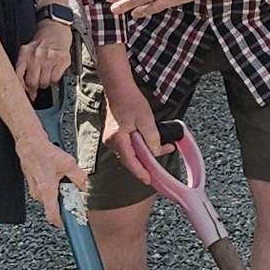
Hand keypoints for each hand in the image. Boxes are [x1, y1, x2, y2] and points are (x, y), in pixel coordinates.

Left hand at [15, 19, 77, 98]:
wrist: (56, 29)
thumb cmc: (42, 43)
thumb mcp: (28, 52)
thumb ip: (25, 70)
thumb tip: (29, 92)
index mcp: (24, 54)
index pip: (17, 76)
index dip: (21, 89)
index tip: (22, 94)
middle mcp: (35, 55)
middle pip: (32, 82)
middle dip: (35, 86)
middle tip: (37, 82)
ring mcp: (49, 57)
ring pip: (44, 82)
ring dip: (45, 83)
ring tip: (46, 75)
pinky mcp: (61, 59)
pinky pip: (55, 79)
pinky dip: (55, 79)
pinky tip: (54, 73)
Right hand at [16, 133, 85, 227]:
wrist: (30, 142)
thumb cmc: (45, 152)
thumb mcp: (68, 164)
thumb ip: (79, 178)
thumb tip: (87, 188)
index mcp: (47, 191)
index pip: (53, 216)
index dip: (63, 223)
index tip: (72, 223)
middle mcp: (38, 194)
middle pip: (54, 206)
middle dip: (65, 202)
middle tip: (72, 191)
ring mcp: (34, 189)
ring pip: (50, 198)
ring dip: (59, 193)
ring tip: (63, 178)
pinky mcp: (33, 183)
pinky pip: (45, 191)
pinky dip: (53, 187)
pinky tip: (56, 175)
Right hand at [99, 70, 165, 184]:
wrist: (119, 90)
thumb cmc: (131, 101)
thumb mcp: (146, 119)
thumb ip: (152, 138)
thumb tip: (156, 152)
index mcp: (118, 139)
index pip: (130, 161)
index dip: (140, 172)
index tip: (149, 180)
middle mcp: (111, 142)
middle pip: (129, 160)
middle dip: (145, 164)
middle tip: (158, 167)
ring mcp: (111, 140)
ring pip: (128, 154)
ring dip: (142, 156)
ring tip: (159, 151)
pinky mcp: (114, 136)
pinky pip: (127, 148)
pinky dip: (137, 150)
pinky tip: (147, 147)